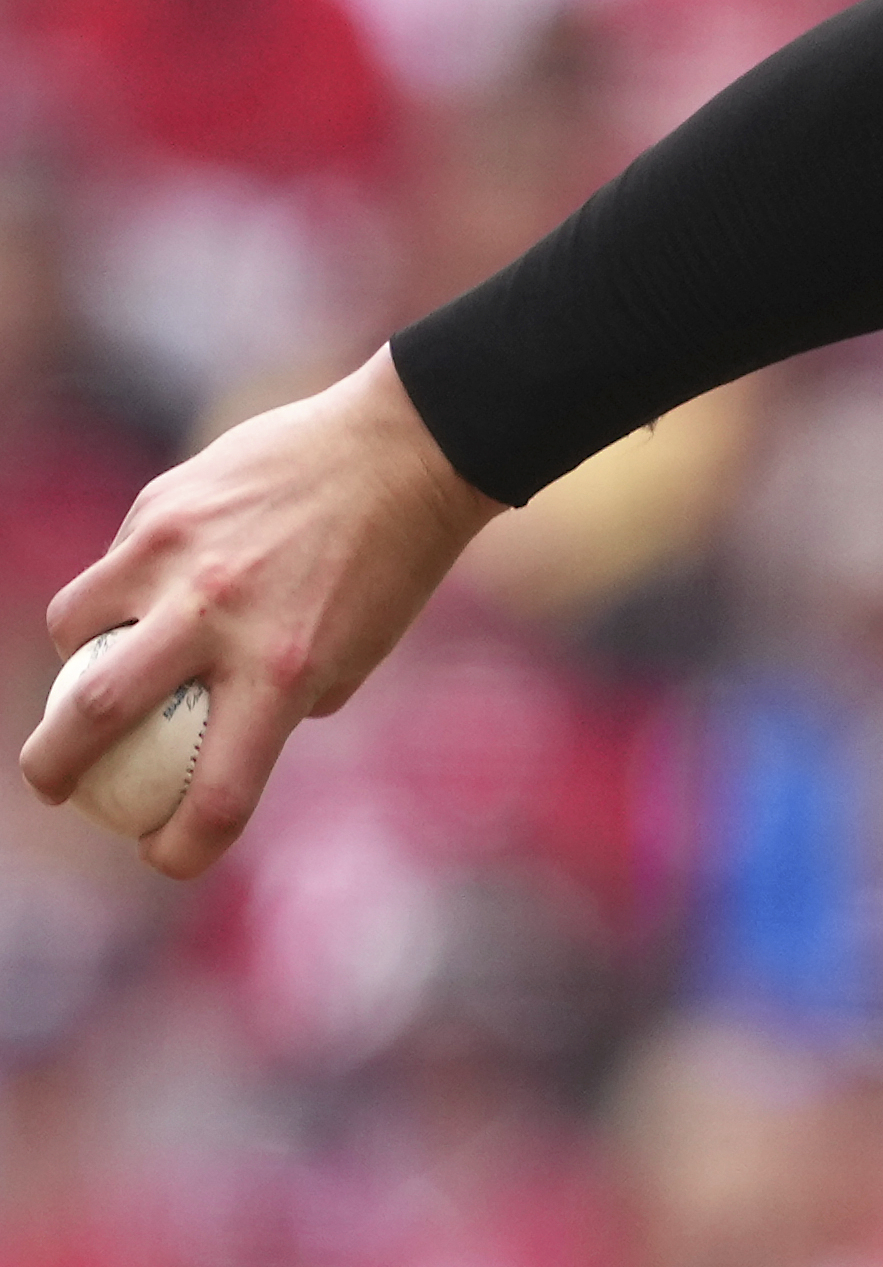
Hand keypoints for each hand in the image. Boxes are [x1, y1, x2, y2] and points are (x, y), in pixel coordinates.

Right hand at [19, 346, 503, 877]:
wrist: (407, 448)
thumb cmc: (390, 562)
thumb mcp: (354, 653)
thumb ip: (285, 698)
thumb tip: (220, 736)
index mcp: (284, 670)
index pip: (214, 794)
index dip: (178, 848)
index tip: (164, 853)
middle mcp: (222, 617)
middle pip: (93, 716)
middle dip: (55, 772)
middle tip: (58, 786)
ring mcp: (182, 555)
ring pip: (72, 630)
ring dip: (71, 666)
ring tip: (92, 671)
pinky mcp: (163, 503)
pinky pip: (111, 565)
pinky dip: (117, 591)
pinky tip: (151, 589)